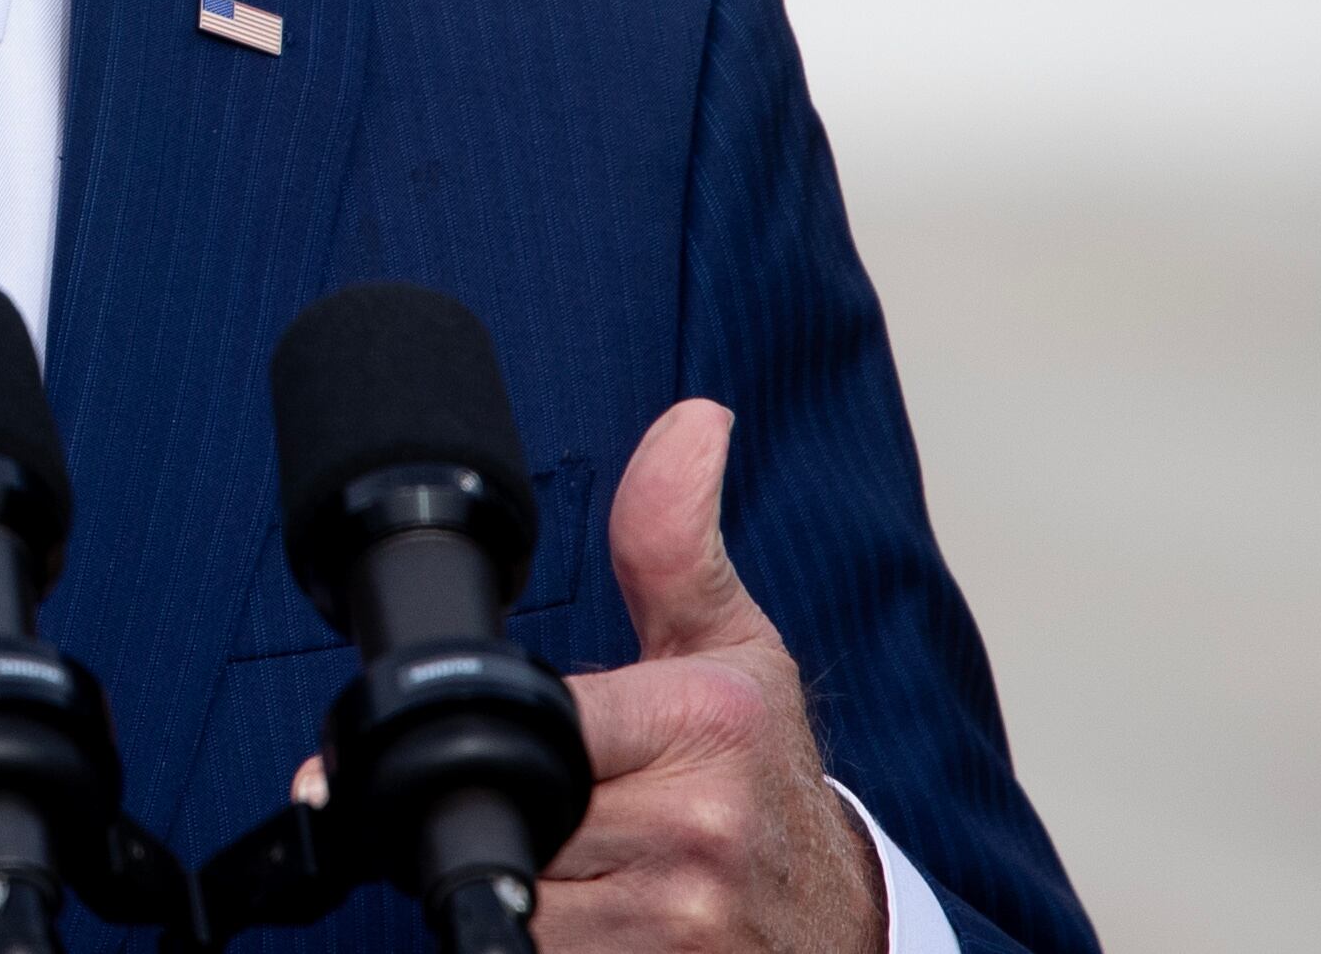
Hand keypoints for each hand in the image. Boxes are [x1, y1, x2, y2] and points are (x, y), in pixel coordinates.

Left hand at [545, 400, 882, 951]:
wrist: (835, 919)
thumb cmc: (769, 775)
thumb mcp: (732, 647)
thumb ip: (674, 537)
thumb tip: (692, 420)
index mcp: (707, 726)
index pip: (541, 722)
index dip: (494, 727)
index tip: (485, 729)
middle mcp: (697, 831)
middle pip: (512, 808)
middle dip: (503, 799)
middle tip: (534, 792)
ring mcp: (677, 924)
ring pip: (515, 890)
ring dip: (514, 871)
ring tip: (565, 848)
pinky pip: (537, 952)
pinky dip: (537, 933)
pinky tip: (579, 906)